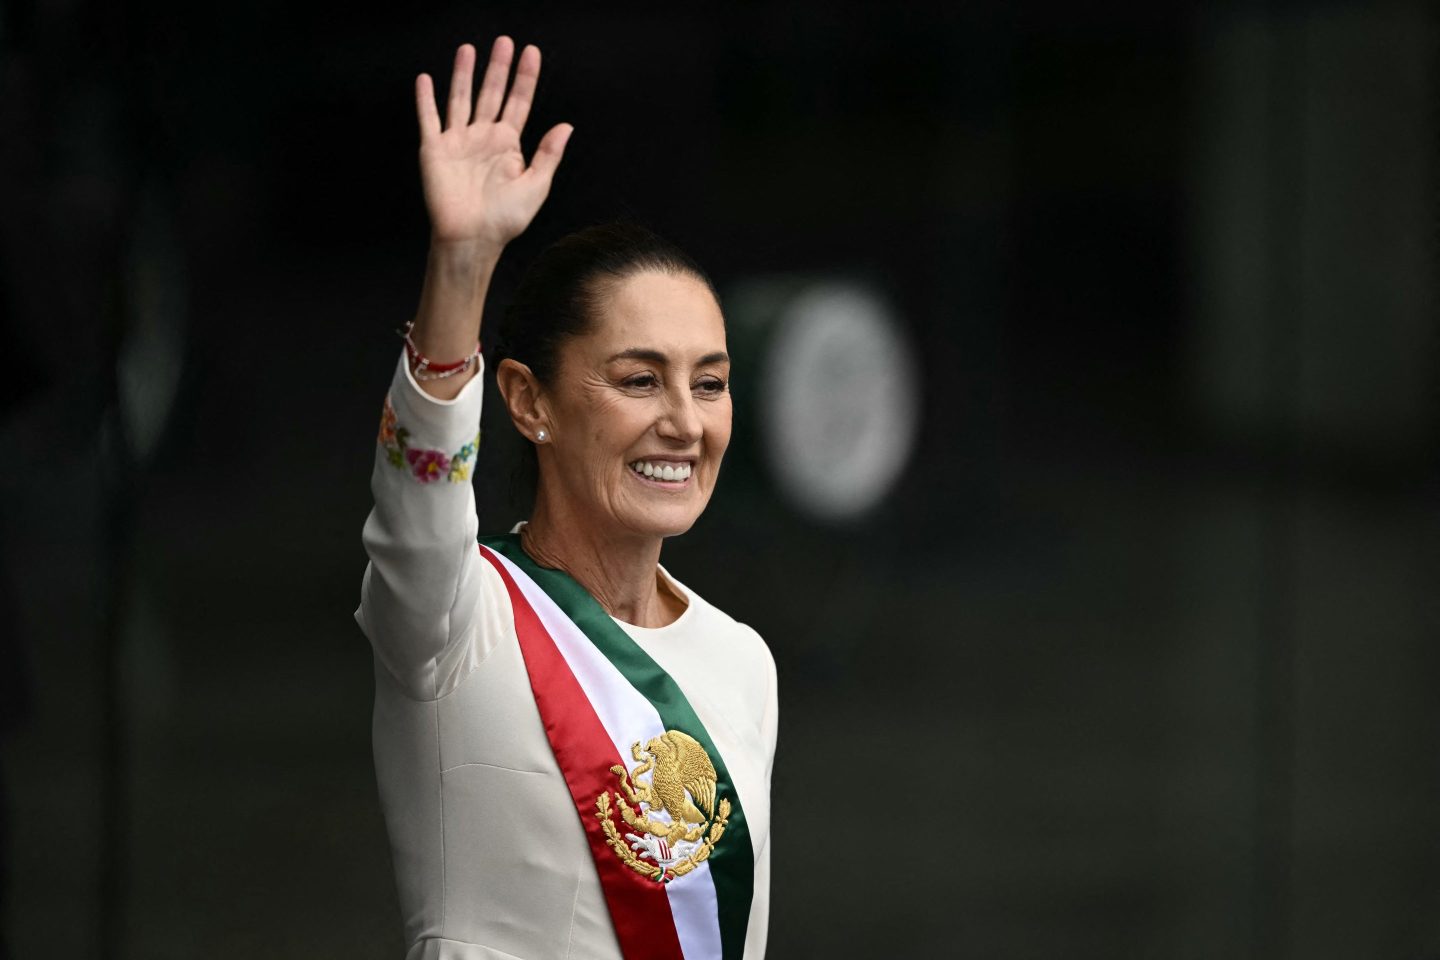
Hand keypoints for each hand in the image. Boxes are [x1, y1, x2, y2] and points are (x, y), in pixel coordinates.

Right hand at [415, 38, 572, 250]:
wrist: (472, 239)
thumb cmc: (505, 219)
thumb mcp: (536, 186)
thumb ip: (549, 154)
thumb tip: (566, 125)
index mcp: (508, 145)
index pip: (519, 102)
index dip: (526, 78)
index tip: (532, 53)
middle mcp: (483, 138)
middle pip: (491, 93)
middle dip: (498, 68)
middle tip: (504, 41)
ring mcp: (458, 142)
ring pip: (461, 99)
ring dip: (464, 74)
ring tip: (469, 49)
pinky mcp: (434, 150)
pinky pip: (429, 119)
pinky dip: (426, 99)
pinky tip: (426, 79)